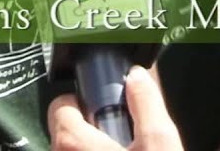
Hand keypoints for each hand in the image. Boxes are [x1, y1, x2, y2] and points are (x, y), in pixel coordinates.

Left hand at [48, 66, 182, 150]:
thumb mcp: (158, 141)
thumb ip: (147, 102)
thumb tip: (137, 76)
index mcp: (72, 141)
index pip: (60, 105)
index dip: (83, 100)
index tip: (104, 104)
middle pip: (65, 128)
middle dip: (89, 123)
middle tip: (119, 131)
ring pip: (72, 149)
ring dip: (92, 143)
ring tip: (124, 147)